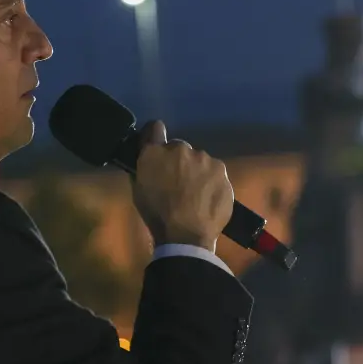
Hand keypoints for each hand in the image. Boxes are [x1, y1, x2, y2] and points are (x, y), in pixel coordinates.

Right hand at [132, 121, 233, 251]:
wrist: (187, 235)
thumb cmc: (157, 215)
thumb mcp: (139, 189)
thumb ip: (146, 167)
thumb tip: (150, 159)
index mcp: (156, 153)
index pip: (155, 128)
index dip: (155, 136)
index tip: (157, 147)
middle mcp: (182, 149)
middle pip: (181, 149)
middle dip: (179, 161)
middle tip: (178, 182)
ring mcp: (206, 160)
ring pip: (200, 161)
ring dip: (197, 172)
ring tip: (196, 195)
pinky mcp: (223, 173)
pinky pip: (215, 174)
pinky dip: (211, 183)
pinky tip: (207, 200)